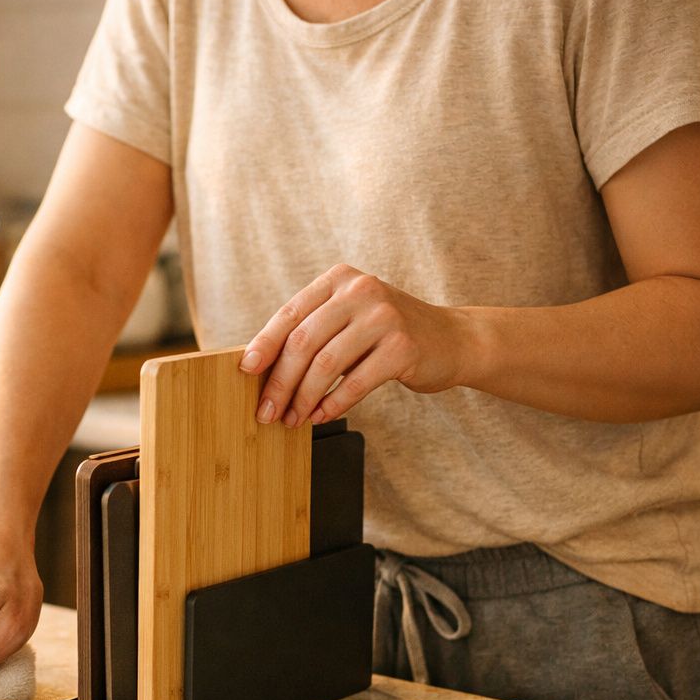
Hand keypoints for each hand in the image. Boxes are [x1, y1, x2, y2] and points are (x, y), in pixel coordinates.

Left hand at [238, 264, 471, 425]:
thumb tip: (261, 368)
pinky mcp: (403, 347)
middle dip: (279, 382)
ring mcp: (384, 317)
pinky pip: (355, 383)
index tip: (245, 372)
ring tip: (292, 419)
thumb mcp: (350, 319)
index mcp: (340, 279)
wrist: (454, 339)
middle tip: (266, 411)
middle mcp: (361, 290)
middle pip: (303, 342)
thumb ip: (314, 332)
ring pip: (326, 365)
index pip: (290, 313)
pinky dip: (332, 405)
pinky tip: (320, 417)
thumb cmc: (389, 334)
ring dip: (303, 399)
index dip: (264, 345)